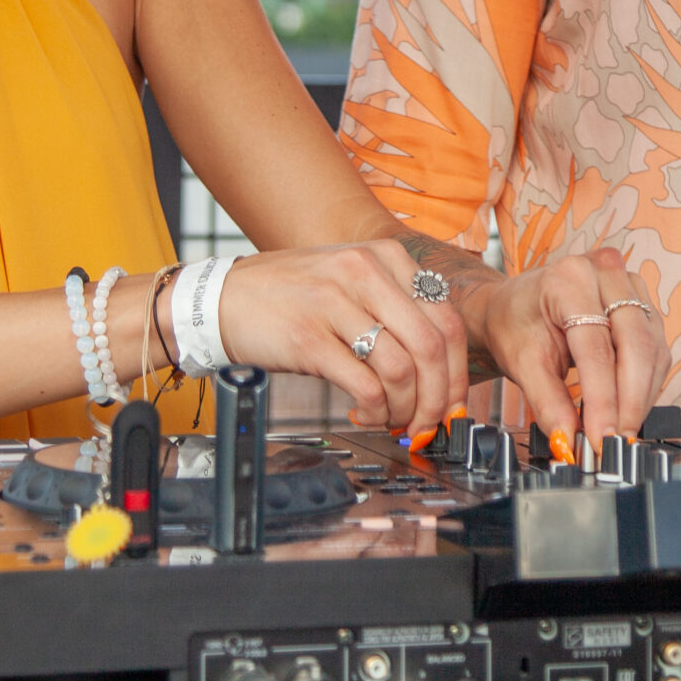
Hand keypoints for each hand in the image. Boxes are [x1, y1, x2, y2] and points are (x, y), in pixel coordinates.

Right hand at [212, 242, 468, 443]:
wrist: (222, 299)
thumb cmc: (290, 295)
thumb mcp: (350, 281)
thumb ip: (395, 309)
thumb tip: (440, 367)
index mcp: (384, 257)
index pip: (447, 319)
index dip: (458, 371)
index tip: (453, 402)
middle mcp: (364, 272)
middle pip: (432, 346)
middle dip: (439, 397)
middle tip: (429, 423)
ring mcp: (335, 303)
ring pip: (402, 369)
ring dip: (405, 408)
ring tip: (392, 418)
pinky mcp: (309, 339)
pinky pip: (365, 385)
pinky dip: (375, 411)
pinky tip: (366, 414)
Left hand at [464, 247, 669, 458]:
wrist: (515, 306)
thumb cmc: (515, 324)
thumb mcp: (521, 362)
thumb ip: (547, 402)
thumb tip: (568, 439)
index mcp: (568, 279)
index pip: (596, 347)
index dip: (603, 398)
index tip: (600, 436)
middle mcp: (606, 273)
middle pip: (635, 344)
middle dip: (630, 401)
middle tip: (616, 440)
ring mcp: (630, 285)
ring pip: (652, 348)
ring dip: (642, 396)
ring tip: (621, 430)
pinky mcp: (643, 304)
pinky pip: (656, 349)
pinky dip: (646, 384)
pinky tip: (629, 408)